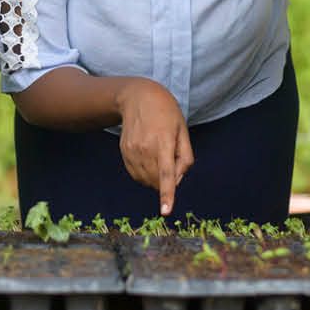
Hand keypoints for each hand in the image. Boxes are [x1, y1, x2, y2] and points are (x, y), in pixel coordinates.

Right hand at [113, 82, 192, 214]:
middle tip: (173, 159)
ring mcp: (131, 151)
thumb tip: (178, 180)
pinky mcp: (124, 153)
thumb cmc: (166, 113)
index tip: (165, 211)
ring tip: (160, 154)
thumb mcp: (183, 130)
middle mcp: (144, 149)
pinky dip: (146, 174)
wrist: (137, 98)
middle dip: (168, 180)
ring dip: (156, 178)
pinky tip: (150, 159)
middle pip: (156, 180)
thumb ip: (185, 157)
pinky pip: (136, 174)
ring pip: (146, 180)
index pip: (166, 173)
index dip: (167, 194)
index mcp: (163, 142)